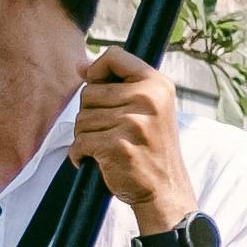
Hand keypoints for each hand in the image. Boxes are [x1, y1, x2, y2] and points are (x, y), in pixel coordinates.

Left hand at [72, 48, 192, 234]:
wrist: (166, 189)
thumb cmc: (151, 147)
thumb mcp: (149, 108)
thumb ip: (119, 85)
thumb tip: (81, 67)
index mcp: (158, 85)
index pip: (114, 56)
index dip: (97, 70)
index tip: (97, 85)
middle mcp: (148, 99)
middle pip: (89, 92)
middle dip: (91, 113)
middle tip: (113, 131)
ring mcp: (134, 122)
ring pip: (81, 119)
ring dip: (86, 136)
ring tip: (109, 147)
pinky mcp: (118, 145)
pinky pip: (80, 142)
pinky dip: (81, 154)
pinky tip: (99, 161)